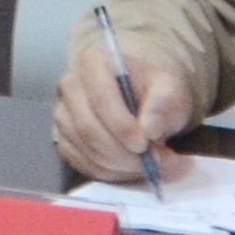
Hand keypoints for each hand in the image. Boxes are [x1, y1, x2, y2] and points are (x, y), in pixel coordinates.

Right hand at [49, 30, 194, 178]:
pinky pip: (82, 164)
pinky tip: (131, 168)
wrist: (147, 103)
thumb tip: (149, 129)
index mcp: (94, 62)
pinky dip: (110, 172)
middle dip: (122, 152)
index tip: (145, 144)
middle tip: (153, 163)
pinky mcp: (65, 140)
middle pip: (88, 127)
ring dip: (120, 165)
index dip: (121, 125)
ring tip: (150, 166)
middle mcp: (71, 85)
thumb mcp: (171, 91)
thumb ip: (163, 104)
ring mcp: (64, 114)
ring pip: (86, 149)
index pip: (100, 97)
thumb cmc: (156, 93)